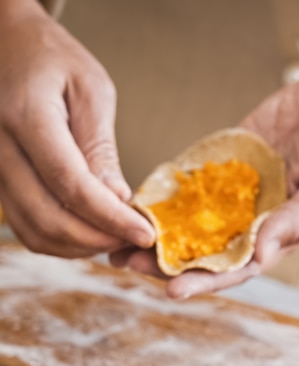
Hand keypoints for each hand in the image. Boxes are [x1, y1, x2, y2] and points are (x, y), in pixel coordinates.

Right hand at [0, 0, 154, 256]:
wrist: (6, 44)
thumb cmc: (51, 58)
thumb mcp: (91, 90)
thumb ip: (100, 148)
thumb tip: (117, 201)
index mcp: (25, 115)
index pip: (71, 185)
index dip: (111, 219)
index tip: (144, 234)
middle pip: (48, 218)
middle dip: (98, 239)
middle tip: (133, 238)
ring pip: (34, 231)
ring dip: (79, 246)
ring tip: (115, 236)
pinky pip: (25, 225)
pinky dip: (60, 240)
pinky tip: (89, 231)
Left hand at [110, 17, 298, 297]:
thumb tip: (262, 251)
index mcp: (274, 237)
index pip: (234, 268)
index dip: (204, 282)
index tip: (173, 291)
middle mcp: (247, 221)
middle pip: (201, 251)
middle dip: (165, 262)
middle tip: (128, 266)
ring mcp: (231, 194)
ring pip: (187, 222)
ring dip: (154, 233)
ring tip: (116, 240)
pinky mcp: (219, 165)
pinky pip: (187, 183)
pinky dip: (162, 194)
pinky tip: (133, 201)